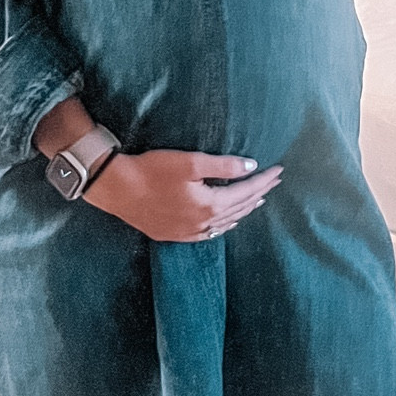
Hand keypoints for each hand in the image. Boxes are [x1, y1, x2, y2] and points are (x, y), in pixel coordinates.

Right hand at [85, 150, 281, 242]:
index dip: (264, 180)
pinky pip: (208, 233)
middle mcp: (203, 223)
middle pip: (240, 207)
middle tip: (274, 181)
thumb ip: (223, 165)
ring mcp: (189, 232)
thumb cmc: (152, 170)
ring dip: (244, 209)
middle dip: (259, 192)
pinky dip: (223, 225)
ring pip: (226, 222)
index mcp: (210, 205)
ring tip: (258, 199)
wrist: (117, 189)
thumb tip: (251, 166)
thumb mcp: (190, 162)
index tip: (279, 170)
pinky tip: (227, 222)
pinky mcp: (174, 234)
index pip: (246, 191)